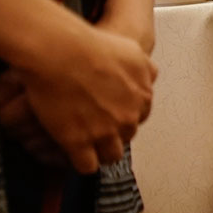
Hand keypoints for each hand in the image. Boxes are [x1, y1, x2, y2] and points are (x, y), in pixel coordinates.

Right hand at [6, 26, 157, 173]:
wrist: (62, 53)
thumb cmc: (92, 46)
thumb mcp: (133, 50)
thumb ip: (145, 67)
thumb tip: (150, 76)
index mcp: (143, 97)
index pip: (140, 116)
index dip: (125, 115)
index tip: (113, 114)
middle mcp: (129, 117)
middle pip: (127, 135)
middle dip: (114, 133)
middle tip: (97, 127)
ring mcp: (105, 132)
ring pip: (111, 155)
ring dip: (101, 152)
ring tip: (88, 147)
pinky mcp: (79, 143)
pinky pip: (87, 166)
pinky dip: (82, 163)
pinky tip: (74, 155)